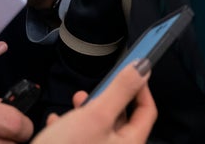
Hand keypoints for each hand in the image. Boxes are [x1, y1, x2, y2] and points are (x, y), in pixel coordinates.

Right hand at [33, 60, 156, 143]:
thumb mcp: (96, 115)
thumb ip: (121, 90)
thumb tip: (143, 67)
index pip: (147, 111)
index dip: (141, 88)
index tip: (131, 70)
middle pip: (122, 119)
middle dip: (108, 98)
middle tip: (98, 86)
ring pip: (99, 128)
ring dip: (88, 110)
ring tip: (76, 99)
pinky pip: (80, 139)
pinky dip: (71, 126)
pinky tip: (57, 120)